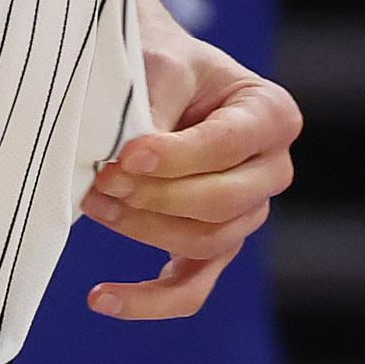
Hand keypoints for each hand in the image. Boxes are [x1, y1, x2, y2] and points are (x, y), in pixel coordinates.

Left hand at [80, 0, 301, 320]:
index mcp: (271, 114)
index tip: (126, 156)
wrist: (159, 73)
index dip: (177, 156)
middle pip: (222, 203)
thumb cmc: (165, 63)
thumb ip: (155, 106)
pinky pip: (190, 288)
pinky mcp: (214, 245)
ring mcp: (247, 213)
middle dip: (156, 196)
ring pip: (205, 242)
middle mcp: (272, 169)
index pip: (228, 146)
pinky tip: (102, 298)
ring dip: (144, 229)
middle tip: (102, 178)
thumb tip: (127, 162)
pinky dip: (149, 300)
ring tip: (92, 203)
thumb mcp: (162, 65)